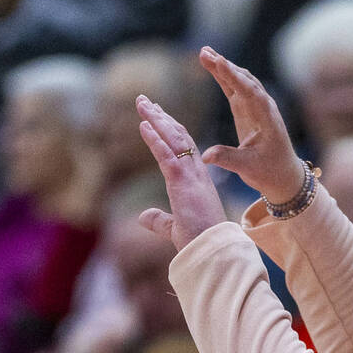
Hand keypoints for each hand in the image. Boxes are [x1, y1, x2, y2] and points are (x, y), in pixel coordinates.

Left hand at [136, 95, 227, 250]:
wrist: (211, 251)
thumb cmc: (198, 242)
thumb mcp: (174, 227)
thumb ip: (159, 220)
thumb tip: (143, 217)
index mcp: (198, 182)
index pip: (185, 148)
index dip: (171, 130)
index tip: (158, 116)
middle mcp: (198, 174)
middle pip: (179, 137)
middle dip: (161, 117)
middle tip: (146, 101)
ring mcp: (192, 176)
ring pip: (173, 140)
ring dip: (156, 119)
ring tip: (141, 102)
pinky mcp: (183, 183)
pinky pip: (166, 155)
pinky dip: (154, 138)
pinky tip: (143, 125)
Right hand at [198, 47, 304, 202]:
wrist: (283, 176)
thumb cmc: (269, 172)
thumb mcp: (248, 168)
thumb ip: (227, 159)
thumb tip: (205, 156)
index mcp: (268, 120)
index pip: (251, 93)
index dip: (235, 77)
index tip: (220, 62)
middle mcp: (264, 108)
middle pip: (245, 81)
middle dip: (226, 67)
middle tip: (205, 53)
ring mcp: (256, 107)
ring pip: (240, 81)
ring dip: (224, 67)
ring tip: (204, 53)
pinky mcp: (247, 110)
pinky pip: (235, 88)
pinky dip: (224, 76)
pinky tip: (211, 64)